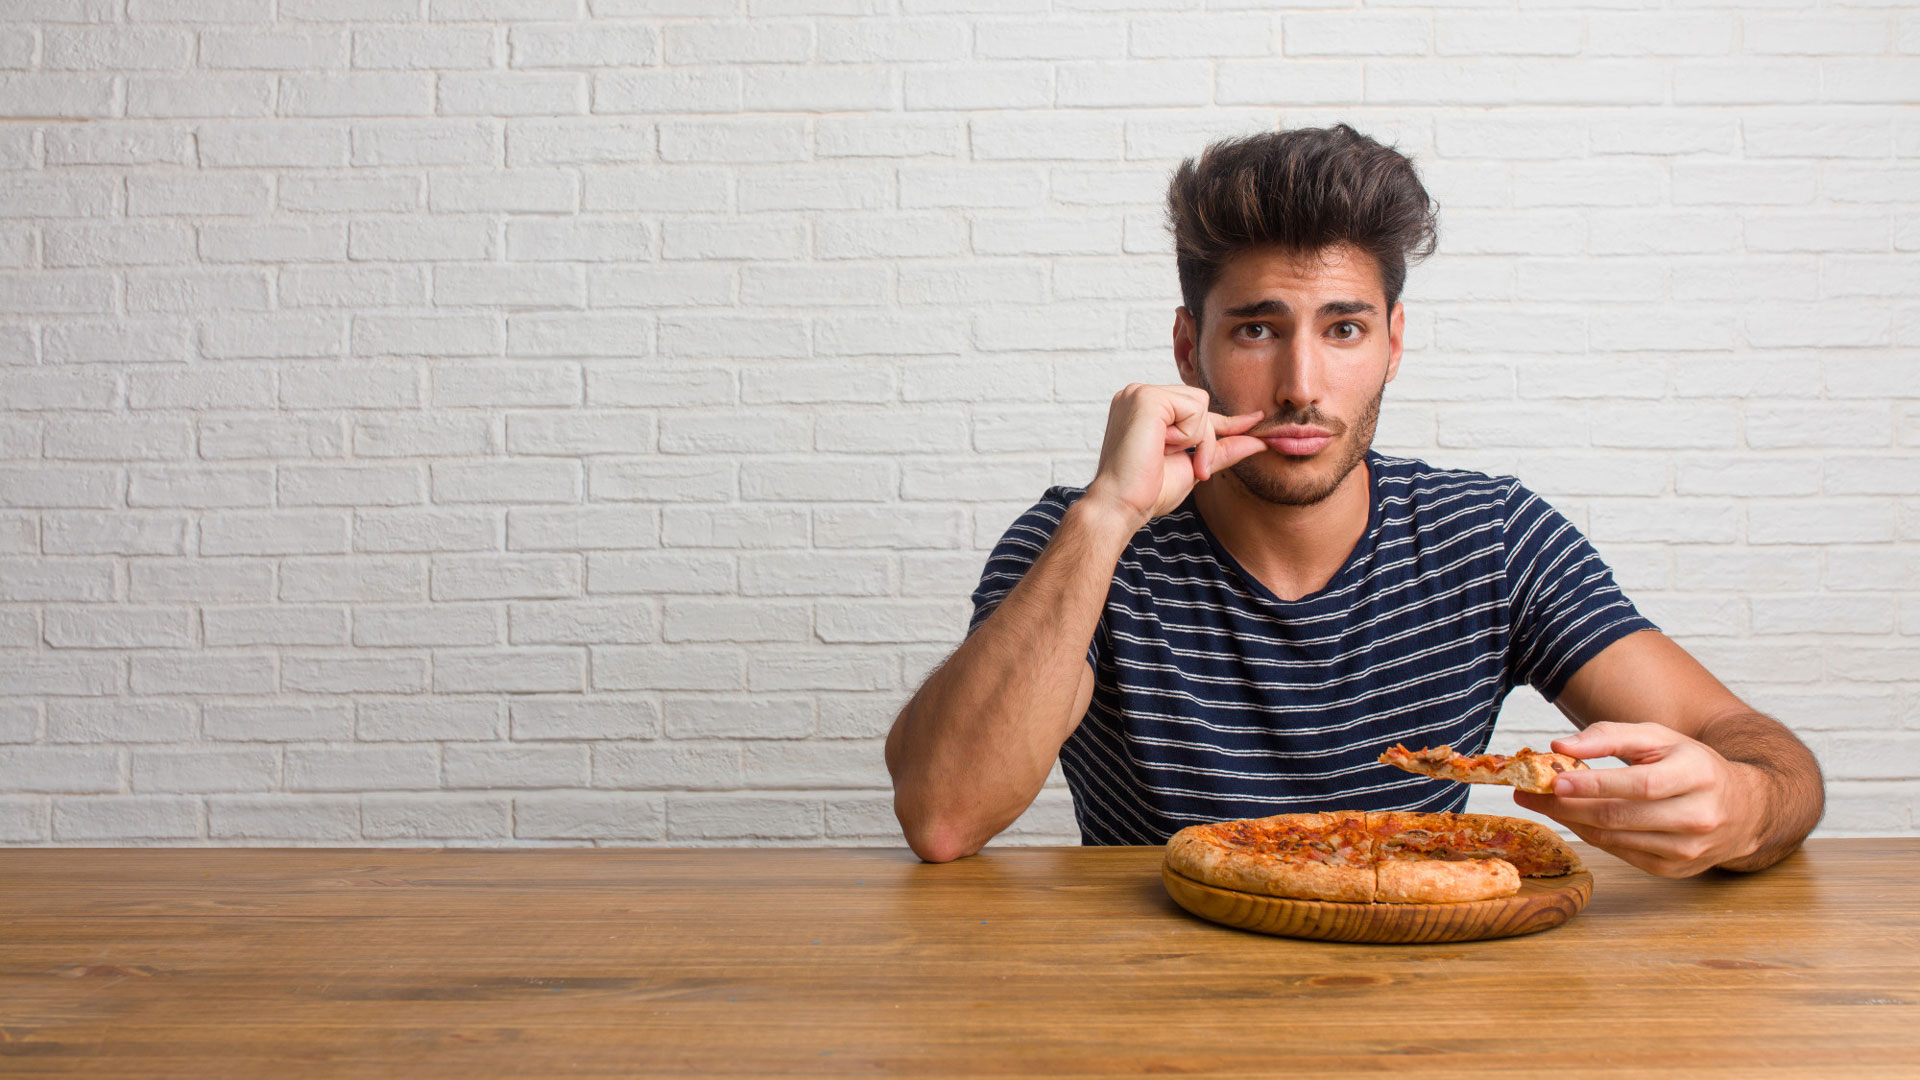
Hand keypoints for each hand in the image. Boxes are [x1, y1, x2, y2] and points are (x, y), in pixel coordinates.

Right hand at [1081, 384, 1266, 529]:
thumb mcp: (1193, 466)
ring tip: (1164, 455)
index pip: (1193, 410)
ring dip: (1196, 439)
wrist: (1122, 506)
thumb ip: (1223, 450)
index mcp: (1145, 409)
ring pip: (1200, 405)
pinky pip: (1194, 409)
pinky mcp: (1146, 397)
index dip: (1224, 421)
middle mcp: (1140, 395)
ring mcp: (1140, 393)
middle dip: (1204, 440)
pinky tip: (1161, 447)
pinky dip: (1188, 435)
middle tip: (1188, 467)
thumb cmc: (1148, 492)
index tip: (1255, 419)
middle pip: (1201, 404)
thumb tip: (1260, 442)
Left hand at [1510, 721, 1765, 877]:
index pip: (1639, 784)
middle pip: (1620, 816)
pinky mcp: (1674, 870)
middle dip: (1566, 806)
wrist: (1745, 809)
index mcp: (1697, 776)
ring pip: (1614, 839)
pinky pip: (1620, 853)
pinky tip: (1573, 818)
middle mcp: (1697, 817)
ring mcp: (1687, 850)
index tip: (1552, 780)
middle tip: (1527, 792)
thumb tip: (1560, 747)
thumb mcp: (1660, 737)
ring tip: (1540, 802)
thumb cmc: (1693, 766)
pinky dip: (1591, 835)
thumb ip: (1609, 735)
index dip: (1594, 785)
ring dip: (1570, 821)